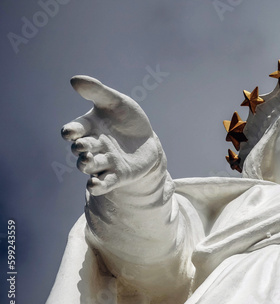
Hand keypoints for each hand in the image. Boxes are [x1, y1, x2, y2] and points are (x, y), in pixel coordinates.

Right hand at [61, 75, 163, 195]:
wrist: (147, 140)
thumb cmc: (128, 118)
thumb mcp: (116, 102)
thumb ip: (98, 91)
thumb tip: (74, 80)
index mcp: (89, 127)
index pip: (74, 130)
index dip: (71, 132)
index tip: (71, 132)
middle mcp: (93, 146)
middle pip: (81, 149)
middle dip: (81, 148)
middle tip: (83, 146)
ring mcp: (104, 162)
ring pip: (90, 166)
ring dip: (86, 165)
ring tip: (88, 161)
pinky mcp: (116, 175)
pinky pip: (104, 182)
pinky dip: (98, 185)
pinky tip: (94, 185)